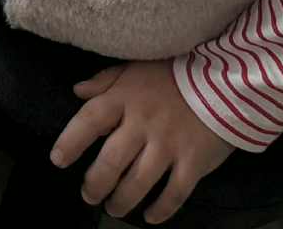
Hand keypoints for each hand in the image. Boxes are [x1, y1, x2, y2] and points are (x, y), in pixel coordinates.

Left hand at [50, 60, 233, 222]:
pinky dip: (162, 209)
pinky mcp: (194, 161)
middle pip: (112, 160)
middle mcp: (143, 124)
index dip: (70, 141)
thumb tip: (77, 91)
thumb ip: (105, 80)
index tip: (58, 160)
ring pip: (139, 181)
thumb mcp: (134, 68)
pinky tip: (150, 217)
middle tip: (88, 195)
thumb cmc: (173, 74)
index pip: (89, 121)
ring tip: (113, 208)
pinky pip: (175, 192)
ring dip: (122, 199)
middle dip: (96, 182)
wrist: (224, 81)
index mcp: (124, 99)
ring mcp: (169, 145)